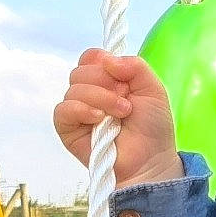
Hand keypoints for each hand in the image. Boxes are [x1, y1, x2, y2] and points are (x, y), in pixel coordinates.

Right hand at [54, 50, 180, 186]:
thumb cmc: (152, 127)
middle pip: (80, 71)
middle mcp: (89, 92)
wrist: (150, 159)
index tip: (123, 77)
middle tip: (127, 102)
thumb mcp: (153, 88)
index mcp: (106, 79)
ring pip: (74, 89)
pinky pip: (63, 110)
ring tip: (122, 114)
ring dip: (101, 98)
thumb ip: (135, 66)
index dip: (103, 62)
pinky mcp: (68, 130)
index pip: (91, 57)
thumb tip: (107, 59)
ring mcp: (78, 110)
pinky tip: (98, 118)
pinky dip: (81, 109)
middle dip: (106, 83)